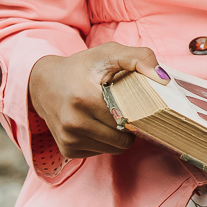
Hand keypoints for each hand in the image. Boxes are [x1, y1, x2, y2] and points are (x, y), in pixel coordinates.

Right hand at [28, 43, 154, 159]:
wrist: (43, 83)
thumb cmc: (82, 67)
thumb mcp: (109, 53)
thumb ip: (139, 58)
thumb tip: (164, 79)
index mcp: (85, 99)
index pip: (129, 119)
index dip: (139, 113)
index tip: (139, 104)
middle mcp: (74, 123)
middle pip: (123, 139)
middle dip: (129, 126)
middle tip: (125, 109)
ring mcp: (69, 139)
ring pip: (113, 149)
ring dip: (117, 136)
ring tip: (110, 115)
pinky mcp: (67, 150)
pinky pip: (100, 152)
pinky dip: (104, 141)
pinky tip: (96, 123)